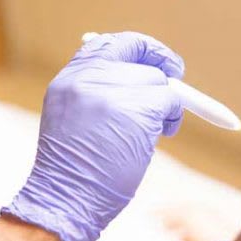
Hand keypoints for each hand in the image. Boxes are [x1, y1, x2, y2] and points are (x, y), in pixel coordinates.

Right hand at [2, 31, 184, 240]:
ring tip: (159, 128)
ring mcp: (111, 90)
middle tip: (174, 87)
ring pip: (157, 81)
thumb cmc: (74, 169)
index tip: (155, 59)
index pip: (107, 43)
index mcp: (69, 78)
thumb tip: (140, 79)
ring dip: (166, 104)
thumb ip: (97, 92)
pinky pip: (170, 101)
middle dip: (160, 72)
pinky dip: (172, 117)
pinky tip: (162, 134)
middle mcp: (87, 77)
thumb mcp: (72, 118)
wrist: (67, 197)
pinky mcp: (137, 108)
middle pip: (137, 58)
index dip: (137, 47)